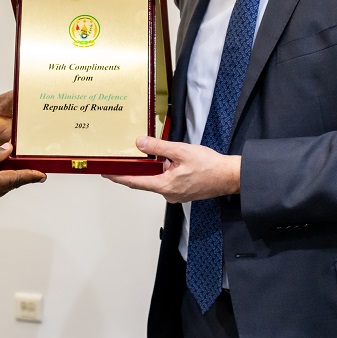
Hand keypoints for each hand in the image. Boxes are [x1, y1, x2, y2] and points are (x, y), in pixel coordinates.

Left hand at [104, 136, 240, 203]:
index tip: (106, 173)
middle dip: (133, 171)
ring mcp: (176, 194)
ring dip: (151, 169)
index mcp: (165, 185)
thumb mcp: (181, 151)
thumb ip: (159, 147)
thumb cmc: (210, 166)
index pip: (134, 182)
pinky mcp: (183, 191)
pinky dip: (163, 171)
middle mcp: (168, 193)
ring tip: (146, 155)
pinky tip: (166, 161)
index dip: (118, 177)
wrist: (230, 176)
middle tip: (120, 161)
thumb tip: (140, 143)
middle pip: (144, 181)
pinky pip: (167, 181)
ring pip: (157, 180)